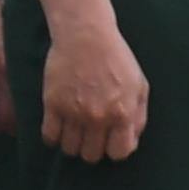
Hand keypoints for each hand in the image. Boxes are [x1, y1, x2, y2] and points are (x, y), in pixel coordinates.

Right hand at [37, 22, 148, 164]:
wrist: (86, 34)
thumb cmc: (116, 58)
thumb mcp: (139, 85)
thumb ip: (138, 116)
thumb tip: (130, 141)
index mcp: (122, 113)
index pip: (119, 153)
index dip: (115, 150)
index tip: (110, 141)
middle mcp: (98, 117)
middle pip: (92, 155)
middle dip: (93, 149)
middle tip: (91, 136)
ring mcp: (73, 112)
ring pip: (70, 149)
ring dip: (73, 144)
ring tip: (74, 132)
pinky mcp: (52, 104)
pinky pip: (49, 136)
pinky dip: (53, 137)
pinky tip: (58, 127)